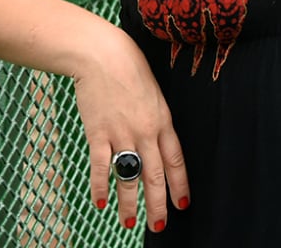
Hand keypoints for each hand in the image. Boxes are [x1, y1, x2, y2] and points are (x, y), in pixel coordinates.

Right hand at [73, 30, 189, 232]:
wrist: (102, 54)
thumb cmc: (128, 67)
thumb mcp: (153, 92)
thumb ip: (156, 118)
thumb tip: (156, 140)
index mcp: (163, 121)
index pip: (175, 161)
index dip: (179, 185)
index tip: (182, 205)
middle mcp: (145, 132)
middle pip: (154, 176)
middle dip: (158, 205)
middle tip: (158, 225)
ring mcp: (122, 134)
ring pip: (129, 177)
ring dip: (130, 204)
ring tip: (130, 223)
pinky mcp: (98, 132)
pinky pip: (102, 166)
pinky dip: (100, 187)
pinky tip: (100, 203)